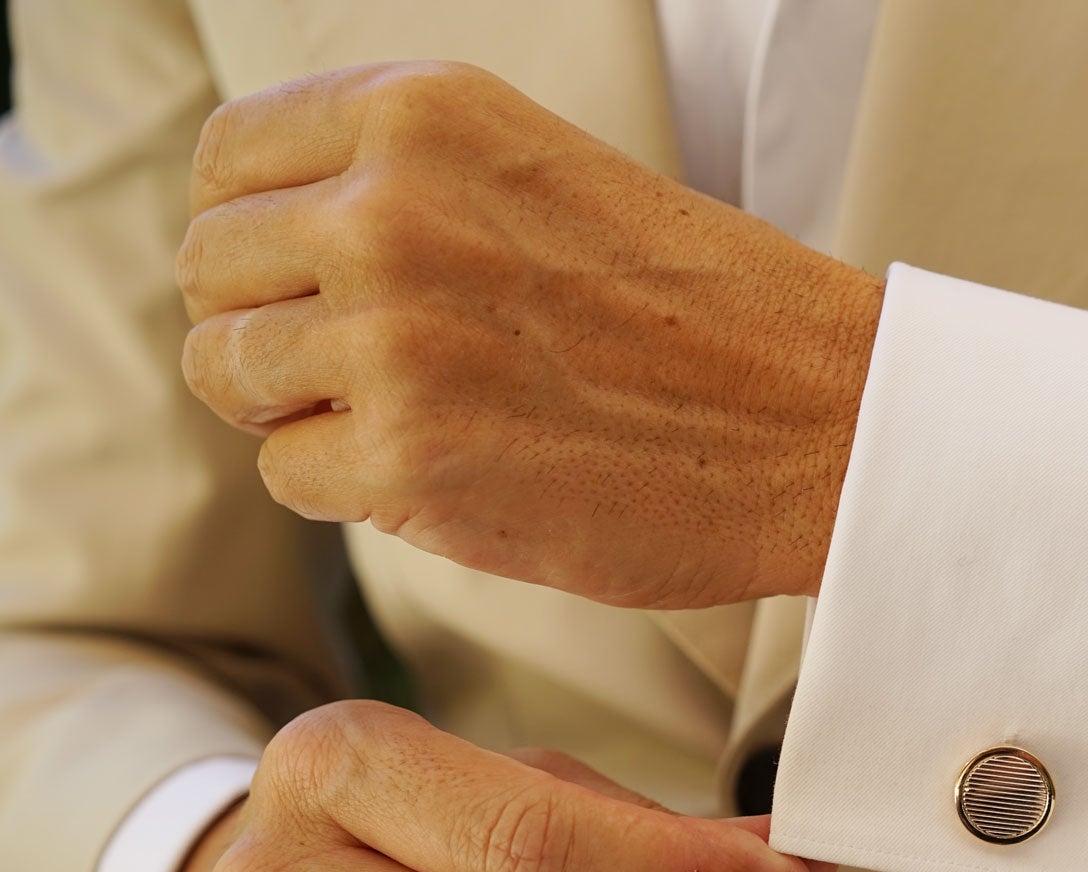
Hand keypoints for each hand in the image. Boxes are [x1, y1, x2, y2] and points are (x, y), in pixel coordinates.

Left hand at [176, 62, 882, 609]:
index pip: (229, 163)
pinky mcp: (409, 459)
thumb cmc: (710, 315)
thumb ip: (406, 187)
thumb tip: (275, 253)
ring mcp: (391, 338)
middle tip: (369, 371)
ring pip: (232, 377)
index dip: (256, 236)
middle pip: (211, 274)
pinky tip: (451, 470)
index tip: (308, 283)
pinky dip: (353, 487)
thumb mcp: (546, 173)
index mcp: (424, 115)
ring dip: (304, 412)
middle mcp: (388, 209)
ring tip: (416, 421)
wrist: (824, 419)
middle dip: (272, 330)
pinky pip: (290, 474)